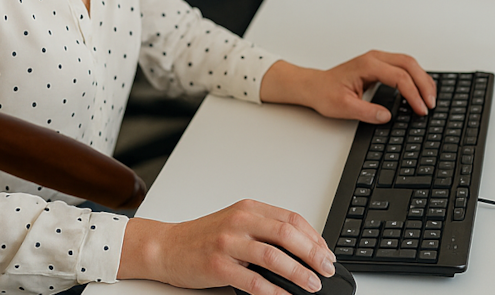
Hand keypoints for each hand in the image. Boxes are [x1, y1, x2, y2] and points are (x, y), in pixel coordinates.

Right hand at [118, 200, 335, 294]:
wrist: (167, 246)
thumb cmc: (203, 237)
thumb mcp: (237, 222)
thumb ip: (265, 229)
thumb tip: (304, 247)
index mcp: (249, 209)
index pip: (291, 219)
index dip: (315, 237)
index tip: (327, 253)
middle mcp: (239, 222)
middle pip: (287, 235)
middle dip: (313, 254)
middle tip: (327, 269)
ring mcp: (228, 243)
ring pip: (273, 257)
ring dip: (298, 273)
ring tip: (312, 285)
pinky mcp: (218, 266)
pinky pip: (253, 281)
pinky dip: (274, 291)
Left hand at [259, 52, 437, 120]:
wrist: (315, 86)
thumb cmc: (325, 93)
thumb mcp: (344, 107)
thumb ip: (366, 112)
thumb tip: (387, 116)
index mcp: (367, 65)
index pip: (399, 77)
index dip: (413, 94)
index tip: (420, 109)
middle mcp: (374, 58)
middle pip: (409, 65)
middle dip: (424, 84)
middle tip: (431, 104)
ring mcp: (378, 59)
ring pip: (409, 63)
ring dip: (422, 79)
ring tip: (430, 98)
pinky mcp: (380, 65)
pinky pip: (404, 66)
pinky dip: (416, 77)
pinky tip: (421, 89)